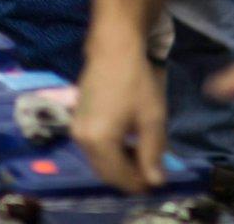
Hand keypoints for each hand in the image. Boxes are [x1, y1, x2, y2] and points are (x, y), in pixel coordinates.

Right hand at [73, 40, 168, 191]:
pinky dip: (109, 152)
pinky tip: (126, 141)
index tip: (158, 182)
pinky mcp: (76, 119)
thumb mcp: (151, 120)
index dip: (139, 184)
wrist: (113, 49)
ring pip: (98, 161)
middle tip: (151, 172)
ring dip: (119, 165)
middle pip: (105, 173)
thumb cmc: (135, 82)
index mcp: (99, 140)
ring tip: (141, 155)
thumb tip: (155, 182)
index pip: (119, 177)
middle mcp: (81, 138)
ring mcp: (75, 128)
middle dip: (128, 177)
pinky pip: (92, 148)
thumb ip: (152, 154)